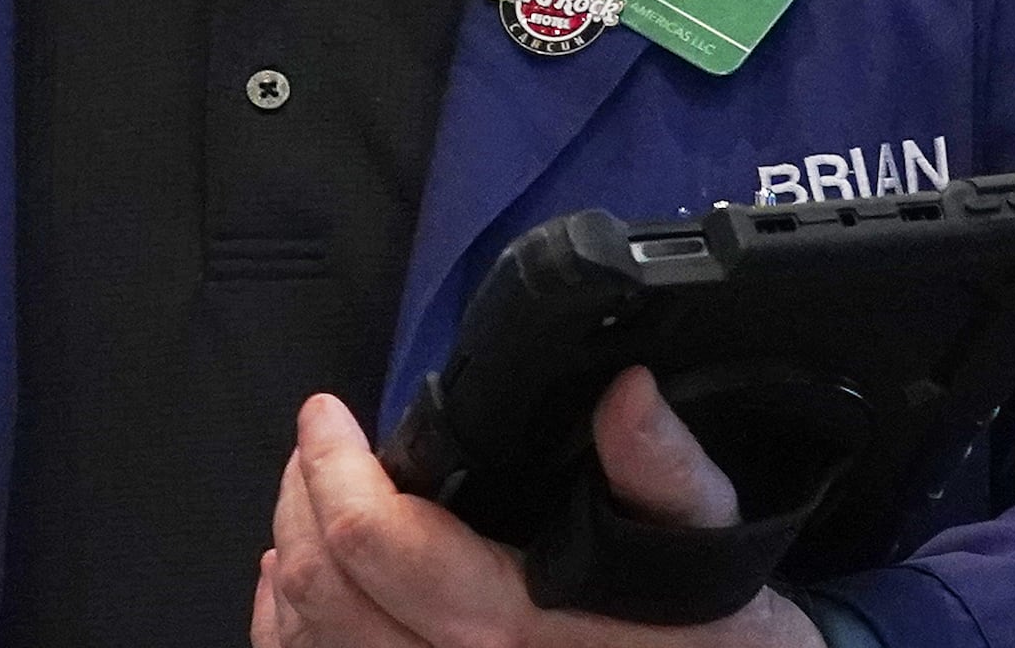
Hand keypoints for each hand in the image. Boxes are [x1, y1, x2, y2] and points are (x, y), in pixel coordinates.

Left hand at [253, 369, 825, 647]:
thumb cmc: (724, 638)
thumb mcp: (718, 542)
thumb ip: (667, 468)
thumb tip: (625, 392)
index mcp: (523, 627)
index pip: (381, 545)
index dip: (334, 467)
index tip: (327, 415)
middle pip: (327, 598)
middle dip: (302, 504)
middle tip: (314, 447)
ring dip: (290, 569)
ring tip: (302, 506)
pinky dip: (292, 637)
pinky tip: (296, 595)